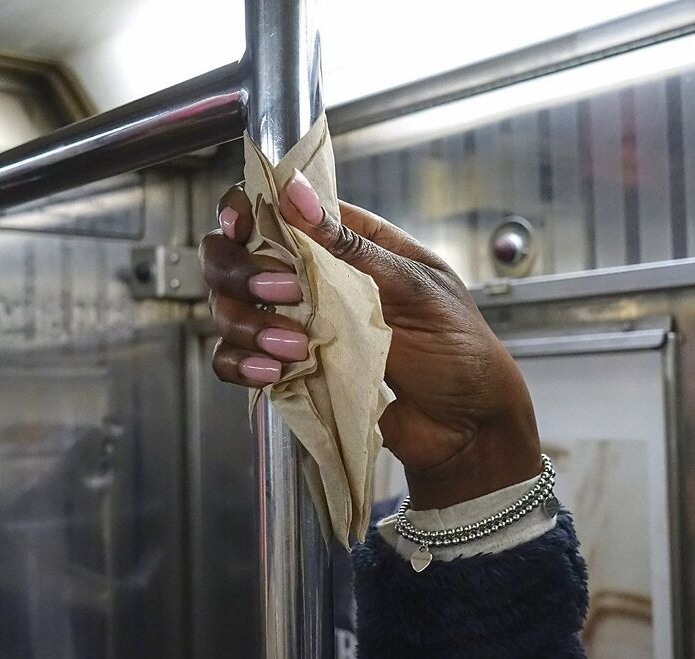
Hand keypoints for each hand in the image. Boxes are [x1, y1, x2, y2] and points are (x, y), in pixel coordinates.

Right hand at [199, 170, 540, 508]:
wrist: (465, 429)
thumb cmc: (459, 352)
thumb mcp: (418, 289)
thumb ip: (354, 245)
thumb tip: (298, 194)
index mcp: (348, 245)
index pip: (277, 209)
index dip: (247, 210)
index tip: (243, 226)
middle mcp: (313, 281)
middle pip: (236, 256)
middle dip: (242, 272)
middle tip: (282, 294)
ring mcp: (296, 328)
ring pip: (229, 309)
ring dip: (247, 324)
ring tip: (294, 347)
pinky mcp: (289, 372)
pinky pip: (237, 361)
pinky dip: (241, 364)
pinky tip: (274, 373)